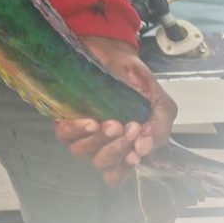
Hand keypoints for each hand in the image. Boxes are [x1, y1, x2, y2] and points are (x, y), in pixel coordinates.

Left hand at [54, 35, 176, 185]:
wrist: (114, 49)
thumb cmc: (135, 77)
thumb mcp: (158, 101)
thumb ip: (159, 126)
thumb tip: (144, 148)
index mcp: (122, 145)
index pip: (118, 173)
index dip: (124, 168)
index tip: (136, 149)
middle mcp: (98, 142)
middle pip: (103, 165)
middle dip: (118, 149)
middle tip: (130, 126)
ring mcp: (80, 130)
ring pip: (82, 153)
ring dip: (99, 141)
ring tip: (113, 122)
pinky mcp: (64, 114)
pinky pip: (64, 134)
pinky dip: (78, 130)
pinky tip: (91, 121)